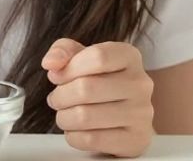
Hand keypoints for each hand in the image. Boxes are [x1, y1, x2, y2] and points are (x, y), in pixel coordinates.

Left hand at [43, 39, 154, 157]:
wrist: (126, 117)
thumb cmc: (101, 82)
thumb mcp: (82, 58)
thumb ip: (63, 51)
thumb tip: (51, 62)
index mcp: (129, 56)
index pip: (97, 56)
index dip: (69, 68)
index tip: (59, 76)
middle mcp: (140, 83)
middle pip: (86, 88)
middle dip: (60, 96)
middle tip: (57, 99)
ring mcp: (141, 113)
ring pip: (84, 116)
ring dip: (64, 118)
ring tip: (66, 114)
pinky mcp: (135, 139)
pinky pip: (90, 140)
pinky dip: (74, 136)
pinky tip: (78, 130)